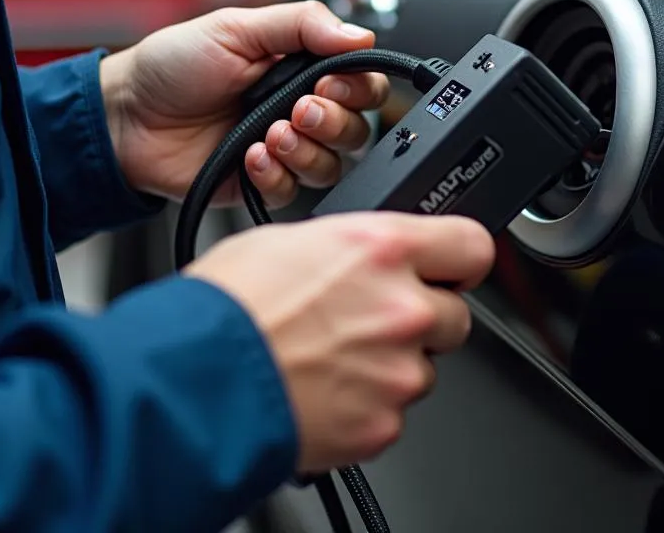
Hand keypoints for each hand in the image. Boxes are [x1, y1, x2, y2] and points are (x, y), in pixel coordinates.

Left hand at [100, 1, 390, 205]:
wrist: (125, 116)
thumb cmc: (174, 66)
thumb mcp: (237, 28)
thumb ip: (303, 24)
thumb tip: (359, 33)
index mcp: (304, 67)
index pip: (362, 81)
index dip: (358, 87)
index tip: (332, 83)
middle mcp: (301, 109)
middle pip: (357, 129)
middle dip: (334, 121)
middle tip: (300, 108)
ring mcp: (283, 149)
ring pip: (332, 165)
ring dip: (307, 150)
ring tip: (270, 134)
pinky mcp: (261, 183)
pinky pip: (293, 192)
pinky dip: (276, 175)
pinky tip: (249, 156)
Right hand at [187, 212, 495, 472]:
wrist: (191, 380)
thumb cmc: (226, 305)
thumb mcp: (292, 238)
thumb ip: (356, 245)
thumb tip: (372, 253)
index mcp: (384, 248)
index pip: (472, 245)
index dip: (462, 257)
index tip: (453, 266)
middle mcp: (403, 307)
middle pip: (456, 314)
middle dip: (424, 317)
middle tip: (374, 319)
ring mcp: (397, 371)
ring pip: (424, 366)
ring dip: (393, 363)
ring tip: (333, 358)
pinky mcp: (382, 425)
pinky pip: (394, 411)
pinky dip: (368, 405)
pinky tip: (324, 389)